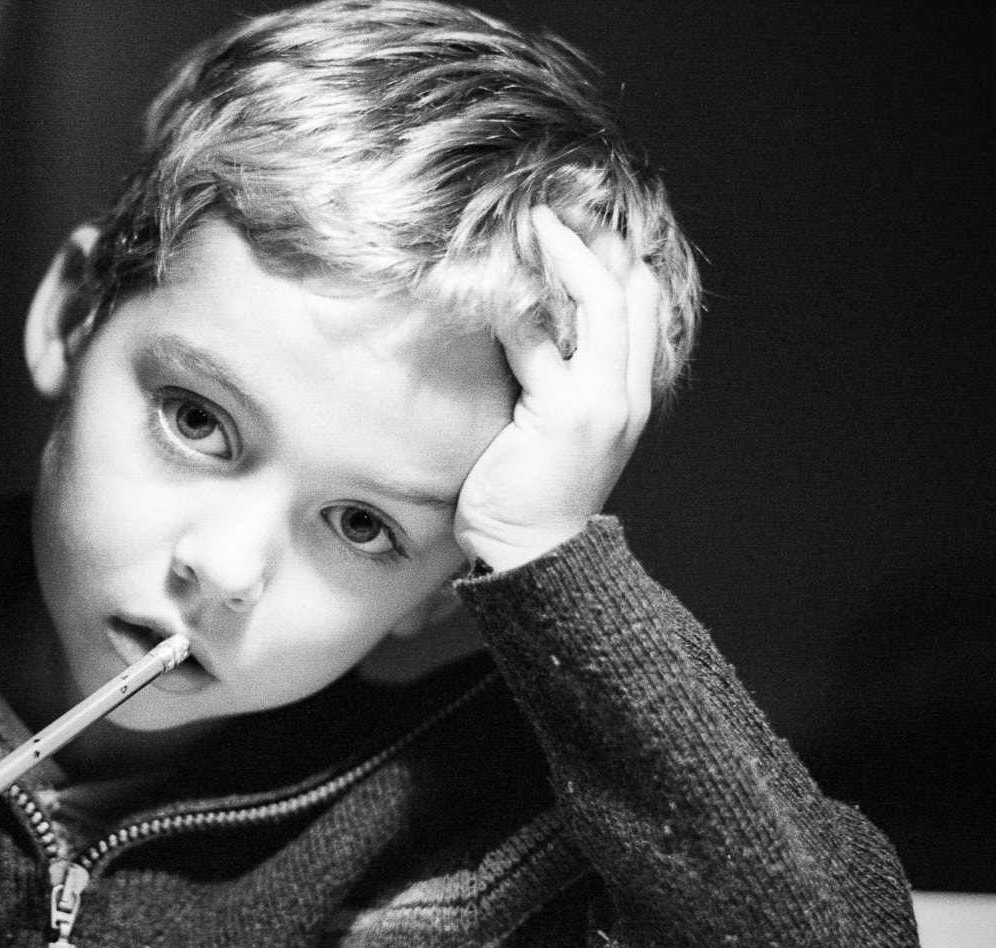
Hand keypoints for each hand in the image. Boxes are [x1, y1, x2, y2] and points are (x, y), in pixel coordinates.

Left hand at [454, 206, 661, 571]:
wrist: (536, 558)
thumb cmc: (531, 498)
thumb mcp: (554, 430)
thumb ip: (553, 381)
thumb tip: (524, 329)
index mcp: (628, 392)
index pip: (640, 303)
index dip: (615, 254)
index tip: (581, 217)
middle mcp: (624, 392)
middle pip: (625, 291)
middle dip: (592, 240)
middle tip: (551, 205)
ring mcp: (601, 403)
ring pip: (597, 306)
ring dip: (562, 257)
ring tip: (529, 224)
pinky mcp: (565, 416)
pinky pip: (540, 346)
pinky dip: (518, 310)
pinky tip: (492, 285)